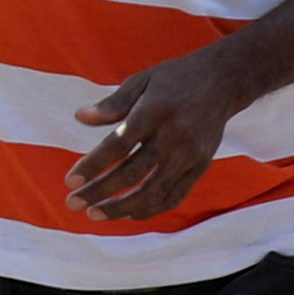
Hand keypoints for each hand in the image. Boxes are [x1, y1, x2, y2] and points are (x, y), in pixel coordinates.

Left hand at [67, 43, 253, 218]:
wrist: (224, 81)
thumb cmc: (174, 79)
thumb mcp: (142, 81)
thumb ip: (112, 103)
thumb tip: (79, 117)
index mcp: (155, 112)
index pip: (118, 144)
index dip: (93, 165)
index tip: (69, 181)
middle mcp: (174, 136)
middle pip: (133, 173)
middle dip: (100, 192)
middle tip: (72, 204)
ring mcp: (191, 154)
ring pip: (154, 191)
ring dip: (122, 208)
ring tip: (95, 215)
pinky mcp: (202, 165)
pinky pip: (176, 195)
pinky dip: (152, 208)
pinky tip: (128, 214)